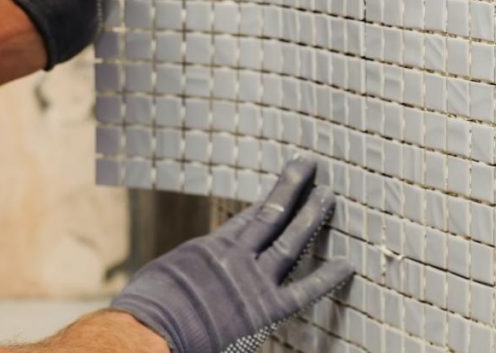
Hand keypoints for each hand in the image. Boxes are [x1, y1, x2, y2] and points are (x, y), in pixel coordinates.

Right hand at [111, 158, 353, 352]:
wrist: (152, 329)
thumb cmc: (148, 308)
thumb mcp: (165, 276)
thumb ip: (190, 270)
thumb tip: (190, 273)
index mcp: (210, 248)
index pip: (247, 218)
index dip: (268, 200)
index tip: (284, 185)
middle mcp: (236, 256)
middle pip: (270, 214)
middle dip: (291, 188)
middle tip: (309, 167)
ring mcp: (253, 280)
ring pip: (290, 240)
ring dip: (311, 215)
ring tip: (328, 195)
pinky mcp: (265, 309)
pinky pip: (303, 291)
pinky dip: (326, 278)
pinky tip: (347, 265)